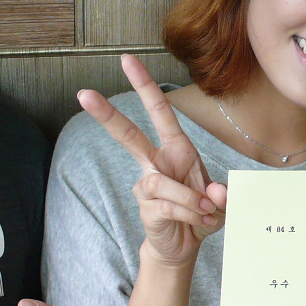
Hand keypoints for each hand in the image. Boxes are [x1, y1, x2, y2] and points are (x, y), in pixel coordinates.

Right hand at [78, 55, 225, 268]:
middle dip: (107, 114)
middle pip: (128, 135)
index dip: (144, 85)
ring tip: (206, 211)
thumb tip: (215, 193)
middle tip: (84, 94)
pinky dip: (189, 213)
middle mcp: (157, 162)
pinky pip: (166, 205)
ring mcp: (147, 185)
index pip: (159, 112)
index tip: (127, 60)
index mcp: (176, 149)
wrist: (185, 245)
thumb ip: (222, 195)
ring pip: (159, 182)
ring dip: (188, 198)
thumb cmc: (201, 213)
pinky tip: (199, 220)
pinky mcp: (145, 207)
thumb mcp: (221, 202)